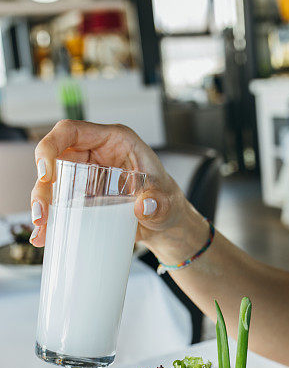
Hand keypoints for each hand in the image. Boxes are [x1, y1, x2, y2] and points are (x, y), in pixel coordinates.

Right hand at [29, 120, 188, 247]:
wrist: (164, 223)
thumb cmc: (167, 203)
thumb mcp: (168, 203)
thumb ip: (160, 204)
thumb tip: (143, 206)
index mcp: (115, 140)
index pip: (72, 131)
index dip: (51, 146)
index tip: (45, 173)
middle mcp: (96, 153)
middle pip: (55, 158)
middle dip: (42, 184)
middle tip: (42, 213)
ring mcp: (86, 174)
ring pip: (52, 181)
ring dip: (42, 203)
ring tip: (41, 228)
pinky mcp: (82, 195)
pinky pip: (58, 201)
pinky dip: (50, 218)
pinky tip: (43, 236)